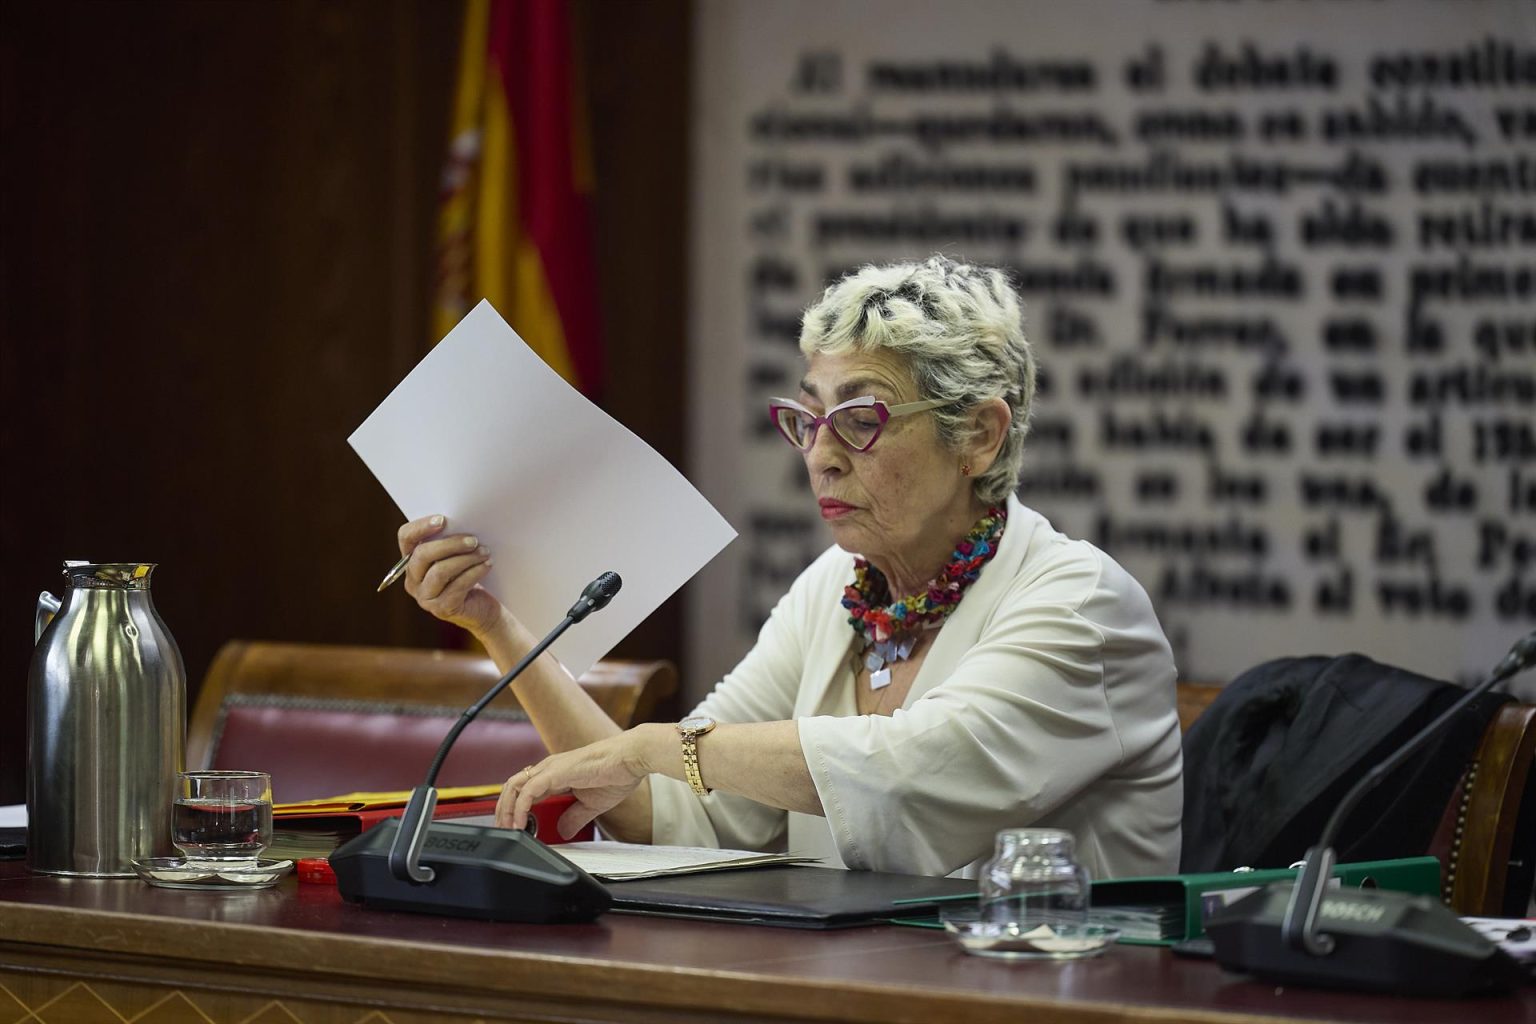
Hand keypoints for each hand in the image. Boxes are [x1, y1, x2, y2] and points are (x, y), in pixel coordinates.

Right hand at [398, 515, 501, 635]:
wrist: (483, 608)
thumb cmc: (468, 575)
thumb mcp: (456, 555)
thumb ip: (450, 540)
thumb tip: (462, 520)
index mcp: (411, 561)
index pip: (406, 538)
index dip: (421, 527)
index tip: (443, 520)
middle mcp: (413, 580)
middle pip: (422, 555)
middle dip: (450, 544)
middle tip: (473, 540)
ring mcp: (425, 597)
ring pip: (440, 571)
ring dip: (465, 559)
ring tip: (484, 552)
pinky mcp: (442, 608)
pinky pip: (457, 586)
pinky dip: (474, 572)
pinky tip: (487, 565)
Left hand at [497, 730, 651, 838]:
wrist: (632, 758)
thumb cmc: (617, 774)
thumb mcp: (592, 805)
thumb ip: (574, 817)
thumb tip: (563, 831)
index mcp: (555, 774)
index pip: (524, 791)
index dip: (514, 810)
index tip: (515, 829)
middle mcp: (548, 769)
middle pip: (512, 788)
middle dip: (503, 811)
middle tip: (504, 831)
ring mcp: (550, 768)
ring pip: (514, 787)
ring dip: (507, 810)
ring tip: (508, 829)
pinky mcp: (556, 772)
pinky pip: (528, 791)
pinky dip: (520, 808)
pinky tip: (521, 823)